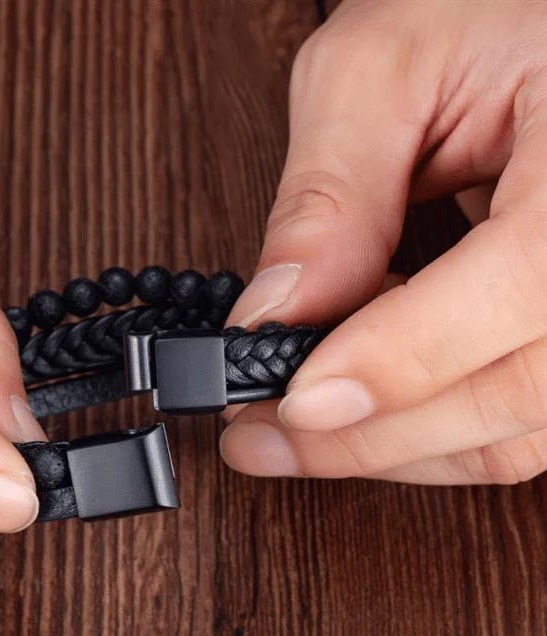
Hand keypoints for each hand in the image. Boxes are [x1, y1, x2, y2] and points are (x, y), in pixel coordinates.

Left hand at [221, 0, 546, 485]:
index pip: (519, 284)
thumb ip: (330, 197)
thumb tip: (271, 313)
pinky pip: (517, 419)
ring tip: (294, 433)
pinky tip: (361, 410)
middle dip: (370, 435)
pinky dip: (428, 429)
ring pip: (517, 431)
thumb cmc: (490, 11)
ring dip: (392, 446)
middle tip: (262, 436)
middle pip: (516, 393)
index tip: (296, 400)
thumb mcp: (386, 69)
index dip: (400, 360)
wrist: (538, 29)